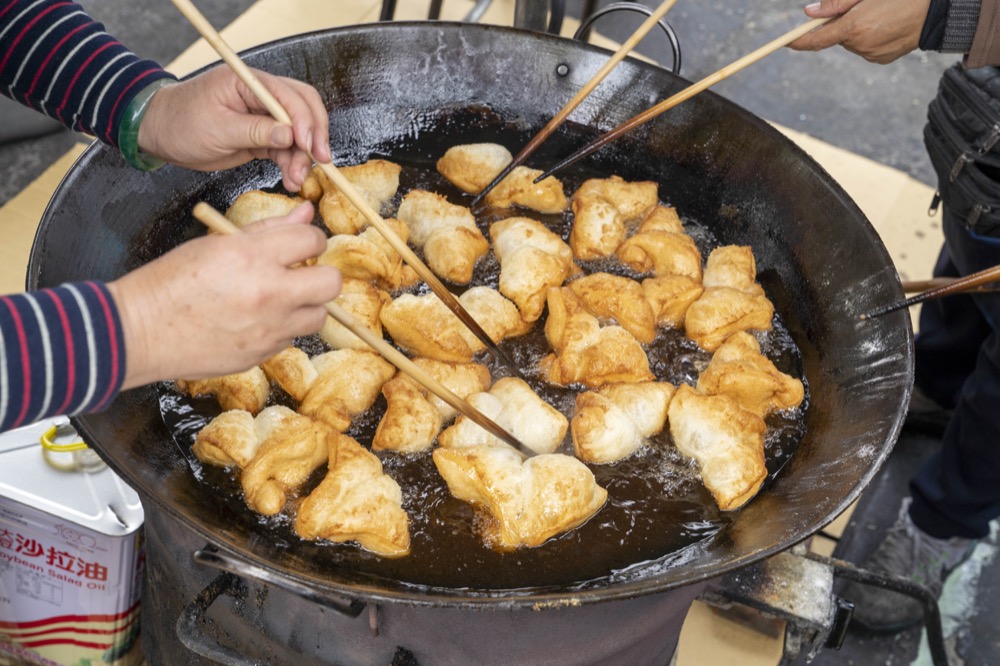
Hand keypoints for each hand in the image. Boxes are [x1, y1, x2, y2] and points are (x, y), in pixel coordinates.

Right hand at [109, 203, 340, 387]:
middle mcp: (269, 293)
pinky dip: (282, 327)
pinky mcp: (263, 354)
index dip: (310, 239)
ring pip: (318, 315)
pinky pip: (291, 337)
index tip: (302, 245)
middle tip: (301, 274)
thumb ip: (268, 230)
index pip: (313, 239)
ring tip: (277, 299)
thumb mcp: (217, 243)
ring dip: (305, 305)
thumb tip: (305, 215)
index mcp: (254, 256)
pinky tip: (256, 320)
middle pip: (331, 283)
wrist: (139, 331)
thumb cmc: (171, 281)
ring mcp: (269, 328)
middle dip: (321, 275)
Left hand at [138, 66, 330, 190]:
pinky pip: (285, 149)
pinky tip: (291, 179)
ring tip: (297, 180)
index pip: (289, 96)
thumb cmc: (181, 123)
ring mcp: (263, 117)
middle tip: (320, 160)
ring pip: (297, 134)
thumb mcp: (217, 129)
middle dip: (315, 135)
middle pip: (303, 109)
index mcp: (248, 83)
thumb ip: (255, 131)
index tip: (310, 146)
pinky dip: (291, 164)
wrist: (161, 134)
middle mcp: (261, 96)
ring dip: (302, 157)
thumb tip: (289, 135)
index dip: (305, 121)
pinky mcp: (261, 137)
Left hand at [787, 0, 929, 63]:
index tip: (786, 42)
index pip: (816, 40)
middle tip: (862, 8)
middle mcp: (860, 45)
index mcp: (854, 27)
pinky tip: (887, 25)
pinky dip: (869, 38)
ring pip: (851, 42)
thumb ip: (836, 3)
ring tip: (881, 15)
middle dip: (841, 24)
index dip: (799, 41)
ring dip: (857, 30)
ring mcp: (871, 55)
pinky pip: (865, 48)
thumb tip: (808, 12)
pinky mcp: (881, 60)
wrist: (939, 10)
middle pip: (836, 37)